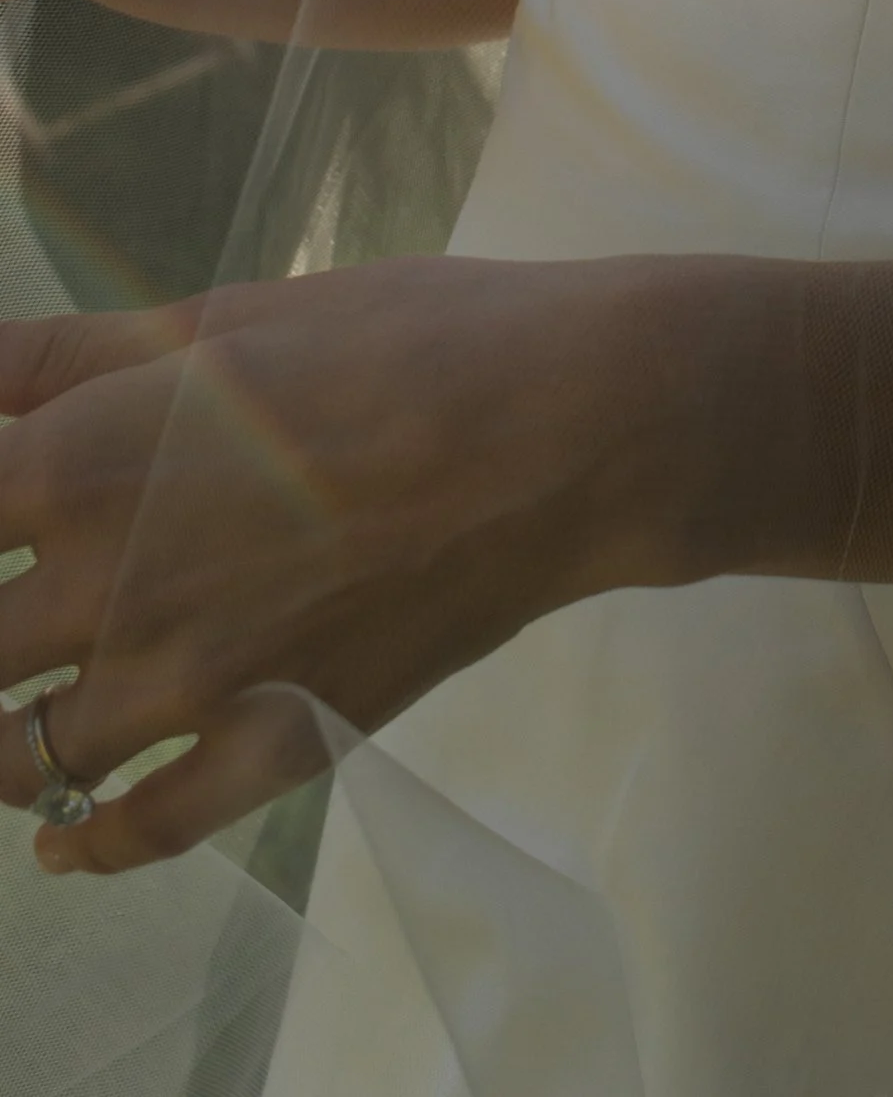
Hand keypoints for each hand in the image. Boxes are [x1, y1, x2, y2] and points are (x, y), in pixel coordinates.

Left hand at [0, 252, 722, 873]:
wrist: (566, 428)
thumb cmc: (406, 336)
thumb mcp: (228, 314)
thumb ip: (71, 353)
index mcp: (79, 459)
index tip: (3, 508)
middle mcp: (102, 587)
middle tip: (30, 599)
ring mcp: (184, 685)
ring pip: (21, 757)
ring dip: (0, 742)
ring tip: (21, 711)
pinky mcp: (269, 745)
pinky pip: (140, 832)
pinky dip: (84, 847)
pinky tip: (65, 839)